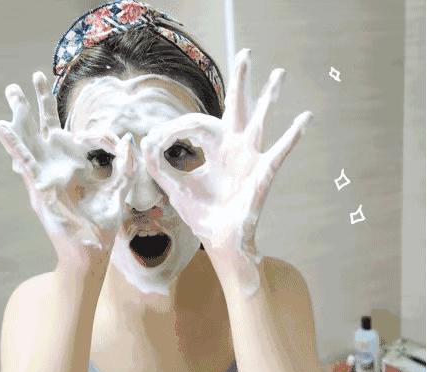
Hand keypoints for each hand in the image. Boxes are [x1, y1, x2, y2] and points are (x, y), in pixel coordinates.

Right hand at [0, 72, 134, 276]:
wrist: (90, 252)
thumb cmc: (102, 225)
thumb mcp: (117, 190)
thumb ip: (124, 166)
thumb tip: (126, 140)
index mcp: (71, 166)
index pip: (65, 132)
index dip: (67, 118)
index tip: (76, 108)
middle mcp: (54, 168)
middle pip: (43, 129)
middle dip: (37, 103)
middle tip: (32, 78)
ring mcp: (44, 177)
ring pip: (30, 140)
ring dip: (21, 115)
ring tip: (12, 91)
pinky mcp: (38, 189)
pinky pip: (24, 163)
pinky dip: (13, 144)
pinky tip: (2, 126)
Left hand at [141, 49, 311, 293]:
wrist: (219, 241)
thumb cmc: (202, 214)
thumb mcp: (175, 188)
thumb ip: (159, 166)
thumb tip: (144, 142)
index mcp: (215, 149)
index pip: (198, 123)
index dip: (175, 127)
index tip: (155, 139)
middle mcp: (234, 149)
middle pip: (238, 108)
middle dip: (241, 82)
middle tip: (246, 53)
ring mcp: (250, 160)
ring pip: (260, 123)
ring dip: (269, 99)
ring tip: (279, 74)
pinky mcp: (261, 176)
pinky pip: (278, 154)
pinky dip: (291, 138)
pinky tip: (304, 120)